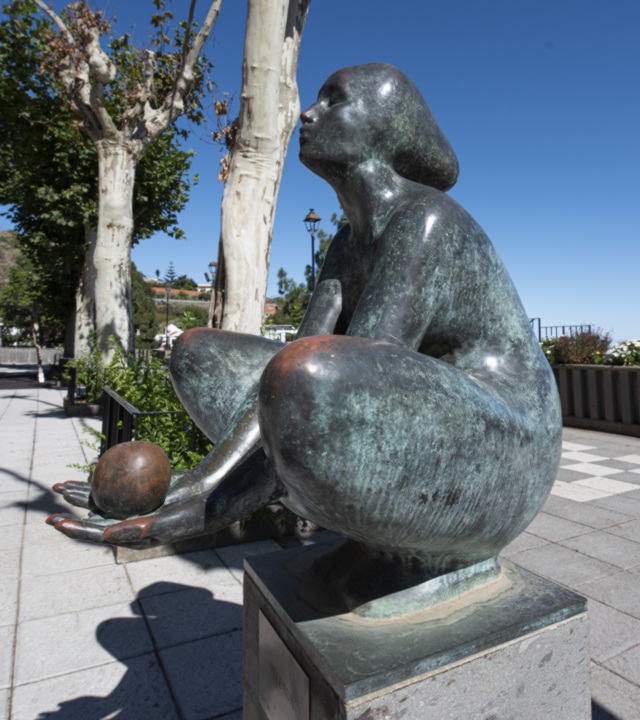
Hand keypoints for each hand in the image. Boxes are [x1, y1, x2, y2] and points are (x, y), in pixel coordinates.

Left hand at [47, 471, 204, 548]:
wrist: (212, 495)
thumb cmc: (194, 514)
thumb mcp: (168, 523)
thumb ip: (139, 530)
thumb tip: (106, 535)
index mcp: (132, 538)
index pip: (98, 535)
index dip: (75, 530)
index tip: (56, 521)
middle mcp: (130, 524)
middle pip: (93, 517)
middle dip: (70, 512)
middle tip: (51, 500)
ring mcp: (135, 507)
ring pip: (103, 499)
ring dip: (82, 493)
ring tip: (60, 485)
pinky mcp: (141, 491)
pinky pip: (118, 482)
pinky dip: (104, 475)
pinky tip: (93, 466)